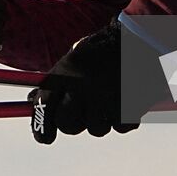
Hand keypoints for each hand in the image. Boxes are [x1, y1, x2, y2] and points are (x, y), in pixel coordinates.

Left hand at [28, 21, 162, 143]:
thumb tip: (32, 101)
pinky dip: (123, 118)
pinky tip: (125, 99)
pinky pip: (121, 127)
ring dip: (102, 119)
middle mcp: (85, 83)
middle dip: (74, 122)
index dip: (41, 126)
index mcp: (68, 69)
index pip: (45, 105)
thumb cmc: (104, 49)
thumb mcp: (75, 57)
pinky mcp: (130, 104)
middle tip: (84, 112)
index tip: (45, 138)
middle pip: (69, 124)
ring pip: (96, 129)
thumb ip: (56, 80)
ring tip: (110, 97)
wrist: (144, 37)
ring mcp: (107, 95)